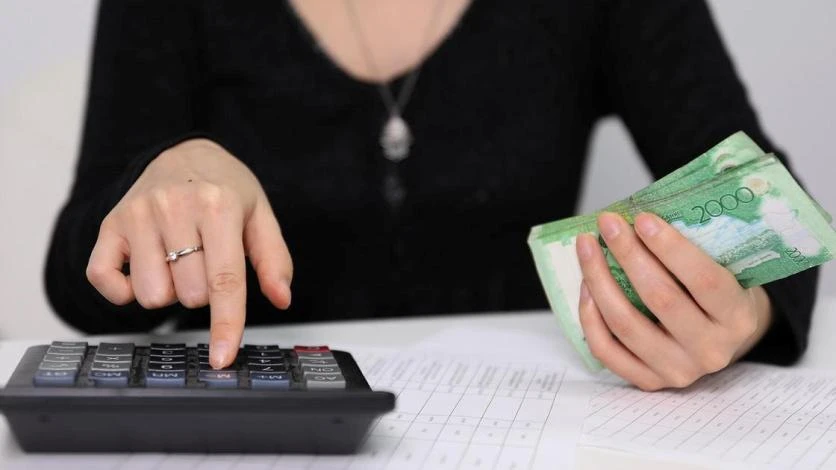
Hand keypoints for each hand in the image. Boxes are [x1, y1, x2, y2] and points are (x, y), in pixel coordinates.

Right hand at [86, 138, 292, 367]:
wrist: (184, 152)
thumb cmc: (225, 189)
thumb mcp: (260, 216)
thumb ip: (273, 259)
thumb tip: (282, 298)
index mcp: (218, 206)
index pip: (224, 280)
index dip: (226, 324)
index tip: (222, 357)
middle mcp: (174, 207)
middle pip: (189, 295)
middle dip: (202, 292)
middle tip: (205, 261)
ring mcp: (137, 215)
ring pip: (151, 295)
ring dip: (169, 291)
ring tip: (178, 261)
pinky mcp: (109, 225)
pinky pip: (105, 280)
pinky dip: (125, 290)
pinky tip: (145, 270)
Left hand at [576, 212, 772, 390]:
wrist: (724, 340)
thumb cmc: (719, 295)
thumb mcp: (725, 270)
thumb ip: (694, 250)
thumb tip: (639, 217)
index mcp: (738, 317)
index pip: (704, 280)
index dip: (670, 248)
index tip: (642, 218)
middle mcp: (711, 350)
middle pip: (659, 299)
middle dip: (628, 254)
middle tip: (608, 223)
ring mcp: (678, 371)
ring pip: (626, 324)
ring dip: (599, 279)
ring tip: (587, 247)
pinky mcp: (649, 382)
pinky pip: (607, 350)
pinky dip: (590, 315)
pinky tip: (586, 285)